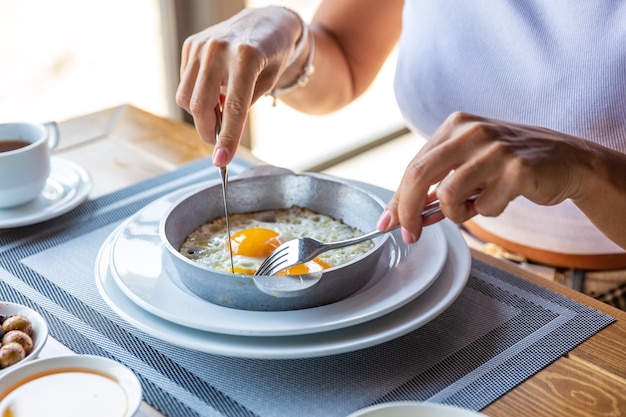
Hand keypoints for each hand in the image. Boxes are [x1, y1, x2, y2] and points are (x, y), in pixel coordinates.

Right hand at [176, 7, 301, 166]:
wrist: (267, 21)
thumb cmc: (274, 54)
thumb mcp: (268, 83)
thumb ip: (244, 107)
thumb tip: (220, 135)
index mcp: (246, 57)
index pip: (233, 109)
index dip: (227, 139)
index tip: (221, 161)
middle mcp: (218, 49)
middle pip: (200, 106)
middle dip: (209, 131)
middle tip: (220, 142)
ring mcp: (200, 45)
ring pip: (186, 98)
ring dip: (201, 114)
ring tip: (221, 110)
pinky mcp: (190, 44)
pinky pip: (184, 84)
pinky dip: (197, 95)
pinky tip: (215, 90)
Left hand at [378, 112, 592, 243]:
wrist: (568, 160)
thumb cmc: (512, 163)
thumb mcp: (470, 162)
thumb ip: (438, 182)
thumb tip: (402, 214)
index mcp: (456, 125)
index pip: (413, 166)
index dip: (397, 199)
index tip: (388, 223)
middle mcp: (472, 131)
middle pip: (419, 175)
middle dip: (408, 212)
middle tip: (410, 235)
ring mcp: (495, 149)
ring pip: (448, 196)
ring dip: (456, 214)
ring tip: (475, 206)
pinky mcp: (517, 170)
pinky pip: (484, 207)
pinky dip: (488, 211)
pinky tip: (503, 197)